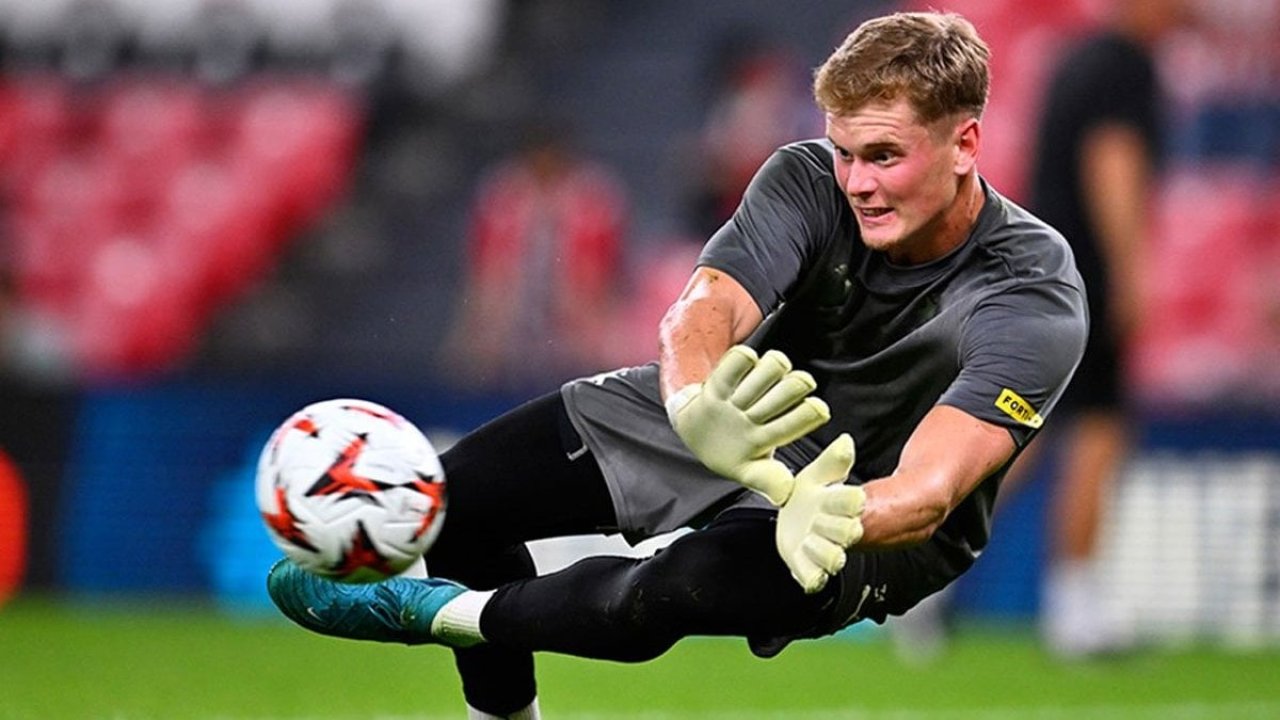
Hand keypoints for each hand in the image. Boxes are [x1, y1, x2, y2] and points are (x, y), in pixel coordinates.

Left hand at [667, 345, 829, 504]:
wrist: (694, 435)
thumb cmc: (734, 450)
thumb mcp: (752, 471)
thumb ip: (770, 479)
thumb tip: (786, 494)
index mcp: (760, 444)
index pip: (793, 427)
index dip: (813, 412)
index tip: (818, 409)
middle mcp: (746, 420)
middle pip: (789, 389)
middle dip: (800, 383)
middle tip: (798, 386)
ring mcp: (731, 400)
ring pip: (770, 368)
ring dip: (777, 367)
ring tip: (774, 375)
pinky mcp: (716, 383)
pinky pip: (738, 359)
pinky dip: (747, 357)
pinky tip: (749, 367)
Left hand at [775, 434, 864, 593]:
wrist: (806, 520)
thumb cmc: (816, 497)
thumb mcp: (818, 475)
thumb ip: (832, 461)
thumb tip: (845, 441)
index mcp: (845, 506)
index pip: (855, 503)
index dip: (849, 501)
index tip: (850, 495)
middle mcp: (840, 532)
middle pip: (847, 532)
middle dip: (833, 525)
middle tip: (818, 518)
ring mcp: (827, 551)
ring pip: (834, 559)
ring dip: (821, 550)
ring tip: (808, 539)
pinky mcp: (810, 569)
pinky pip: (814, 579)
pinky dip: (809, 576)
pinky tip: (802, 561)